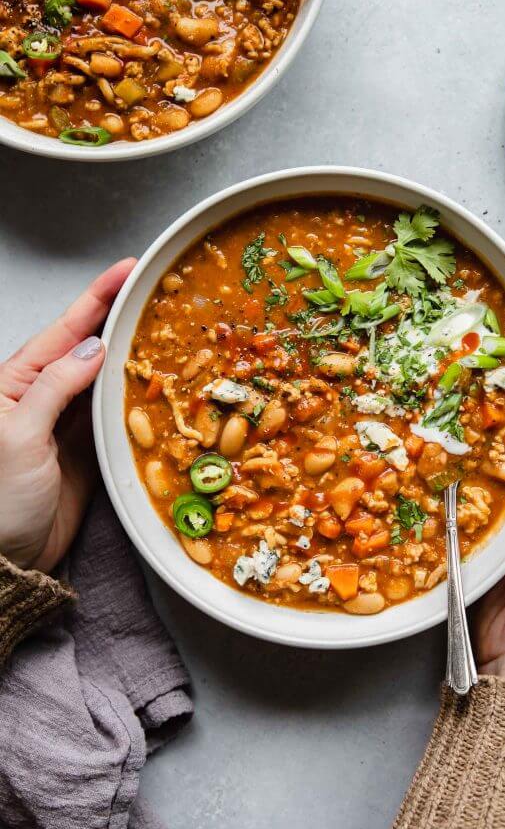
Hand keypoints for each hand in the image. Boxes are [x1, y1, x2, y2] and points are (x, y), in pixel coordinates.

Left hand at [0, 259, 134, 572]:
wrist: (7, 559)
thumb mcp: (19, 434)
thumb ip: (56, 387)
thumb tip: (94, 348)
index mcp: (15, 383)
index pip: (64, 330)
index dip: (97, 297)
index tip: (128, 269)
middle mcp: (43, 396)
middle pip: (88, 347)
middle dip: (119, 317)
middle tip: (157, 292)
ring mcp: (68, 424)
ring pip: (107, 379)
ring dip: (133, 355)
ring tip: (165, 329)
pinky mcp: (88, 451)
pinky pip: (116, 416)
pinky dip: (136, 397)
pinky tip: (156, 382)